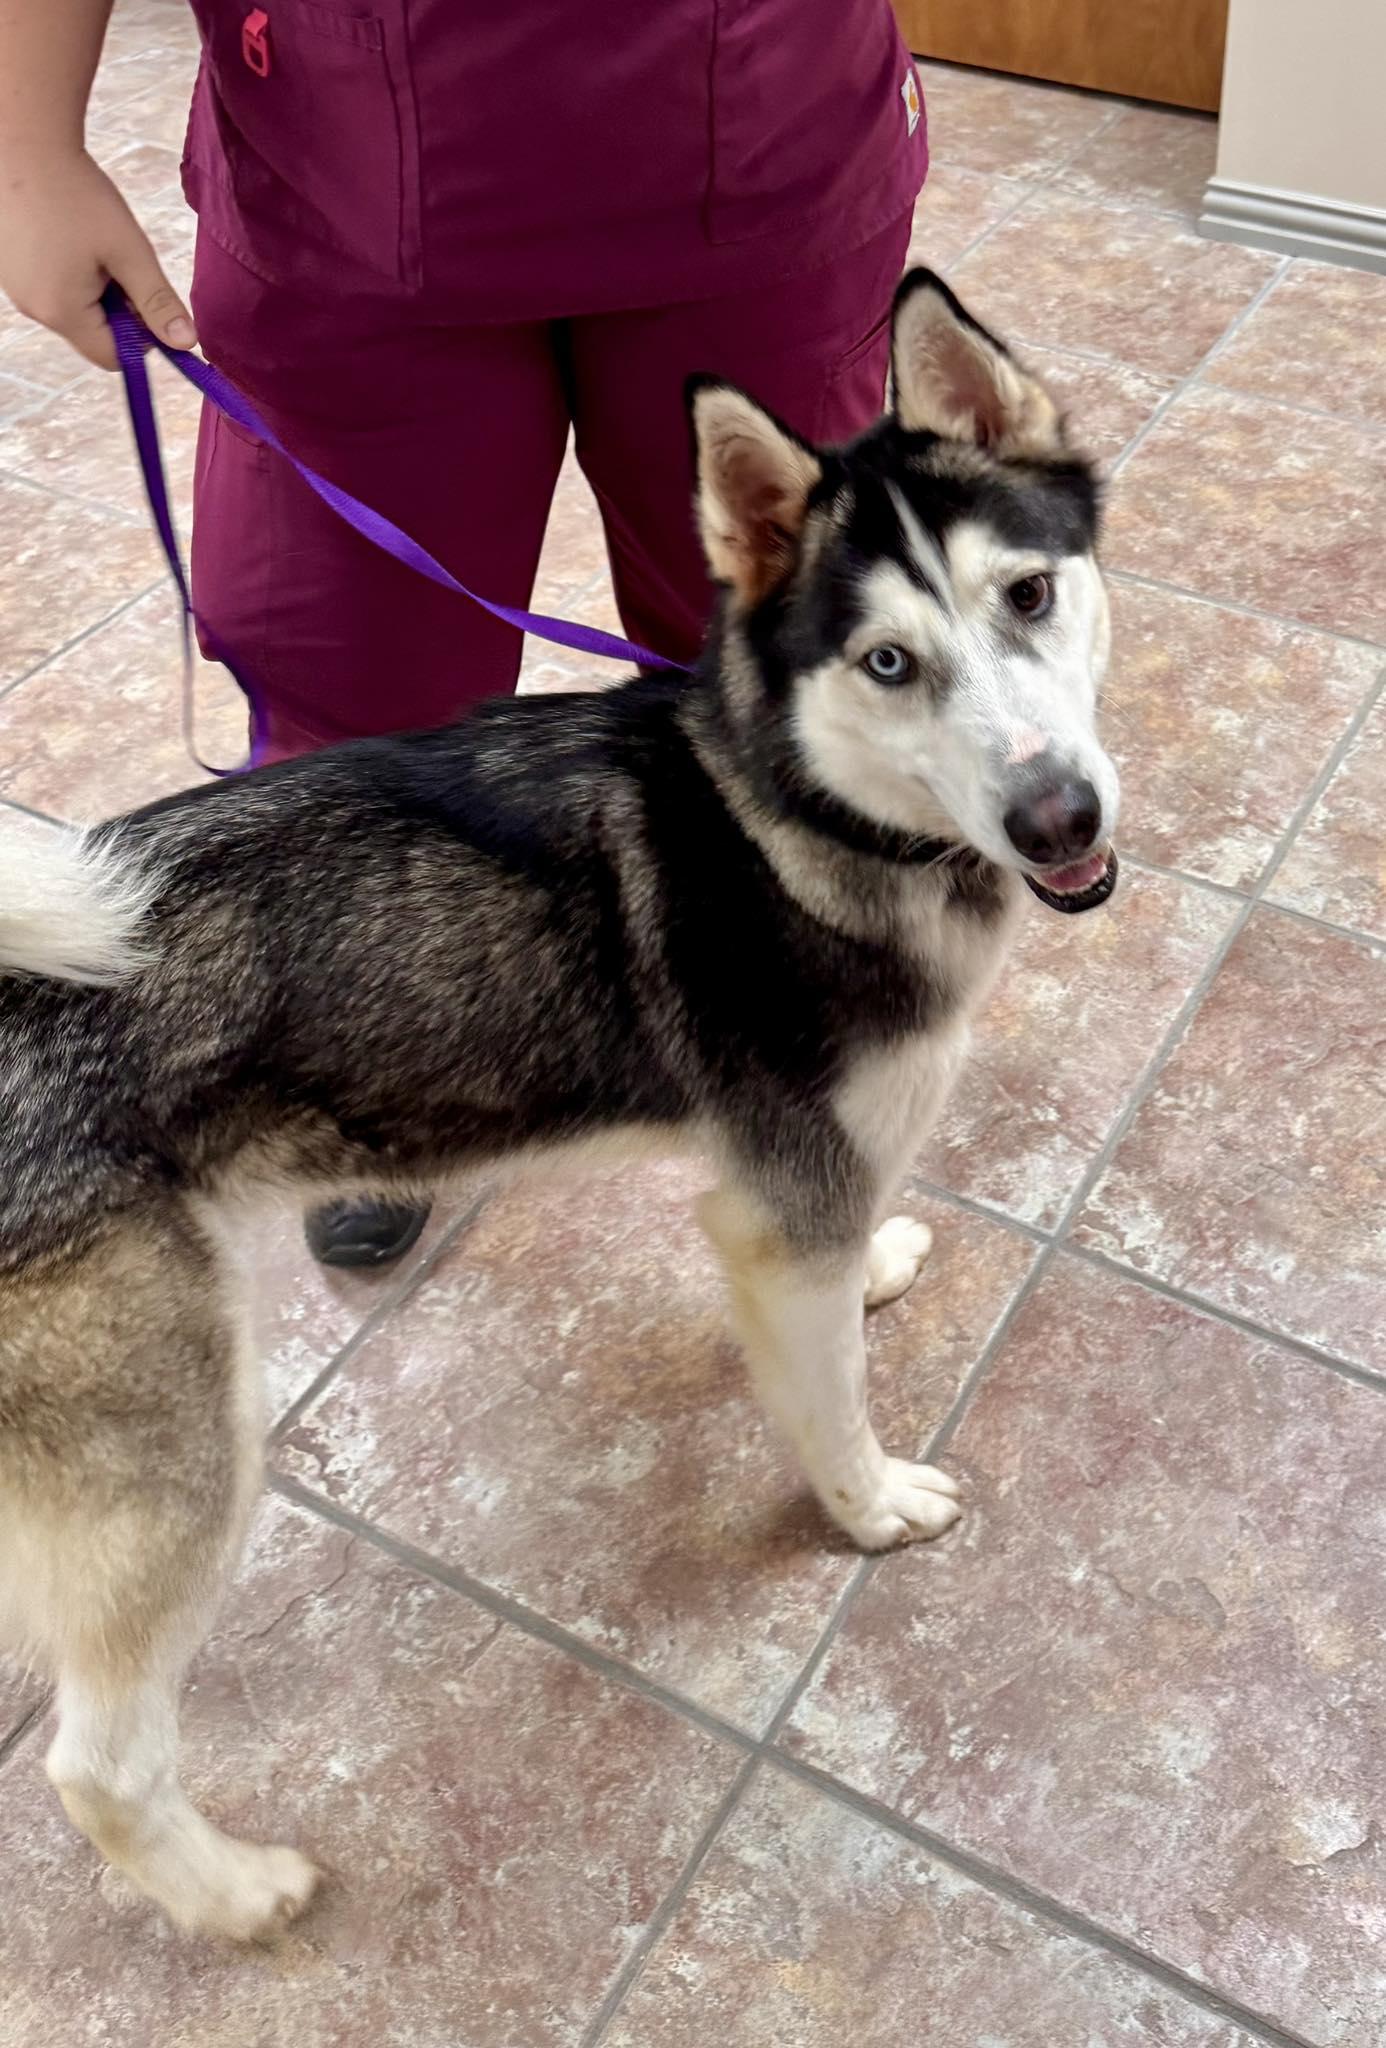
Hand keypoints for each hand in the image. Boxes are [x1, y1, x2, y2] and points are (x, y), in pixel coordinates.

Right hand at [0, 146, 194, 368]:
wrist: (21, 140)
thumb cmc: (77, 193)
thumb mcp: (129, 250)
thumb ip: (158, 302)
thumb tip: (187, 344)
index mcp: (61, 312)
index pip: (113, 358)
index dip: (139, 338)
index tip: (147, 297)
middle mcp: (32, 310)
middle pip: (91, 334)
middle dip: (115, 309)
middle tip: (118, 261)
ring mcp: (14, 289)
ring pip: (71, 309)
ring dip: (92, 288)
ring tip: (88, 241)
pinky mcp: (7, 268)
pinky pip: (48, 286)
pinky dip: (66, 272)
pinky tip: (66, 234)